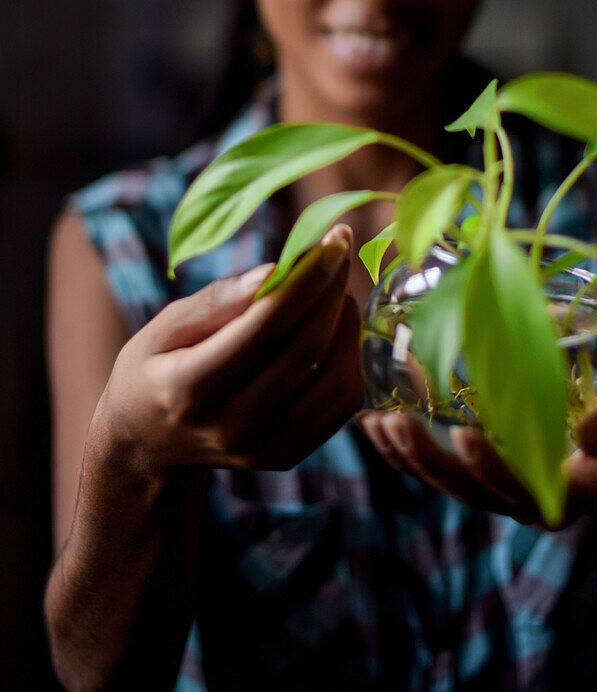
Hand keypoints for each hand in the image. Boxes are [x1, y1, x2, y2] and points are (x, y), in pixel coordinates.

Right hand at [90, 225, 362, 479]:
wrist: (148, 441)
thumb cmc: (155, 366)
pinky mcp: (287, 456)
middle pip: (305, 351)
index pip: (266, 326)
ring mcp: (263, 448)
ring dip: (347, 327)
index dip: (307, 279)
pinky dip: (349, 359)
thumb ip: (219, 300)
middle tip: (339, 252)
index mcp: (190, 388)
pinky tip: (334, 330)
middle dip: (332, 292)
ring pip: (335, 382)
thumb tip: (275, 271)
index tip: (332, 240)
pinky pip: (341, 405)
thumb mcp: (166, 325)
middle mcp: (231, 426)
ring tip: (334, 294)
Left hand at [357, 353, 596, 526]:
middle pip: (478, 496)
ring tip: (373, 424)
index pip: (531, 496)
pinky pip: (448, 468)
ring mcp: (515, 485)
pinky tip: (374, 423)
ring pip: (455, 487)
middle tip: (396, 423)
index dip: (494, 472)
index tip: (464, 434)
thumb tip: (589, 440)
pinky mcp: (496, 467)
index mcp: (585, 491)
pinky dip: (409, 449)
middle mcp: (544, 497)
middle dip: (432, 464)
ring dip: (411, 459)